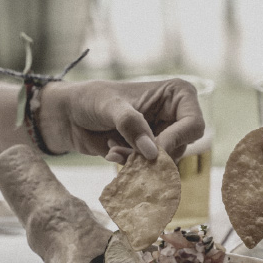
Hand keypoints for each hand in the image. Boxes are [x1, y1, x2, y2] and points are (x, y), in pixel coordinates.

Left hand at [38, 78, 204, 161]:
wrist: (69, 116)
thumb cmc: (91, 99)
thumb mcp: (110, 106)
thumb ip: (131, 125)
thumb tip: (154, 153)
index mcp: (176, 94)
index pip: (193, 124)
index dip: (176, 139)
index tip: (153, 150)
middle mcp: (175, 115)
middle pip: (182, 146)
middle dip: (154, 154)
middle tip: (129, 153)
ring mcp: (162, 134)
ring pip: (166, 161)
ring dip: (139, 161)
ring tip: (114, 148)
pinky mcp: (148, 152)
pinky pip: (150, 168)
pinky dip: (132, 166)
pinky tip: (112, 151)